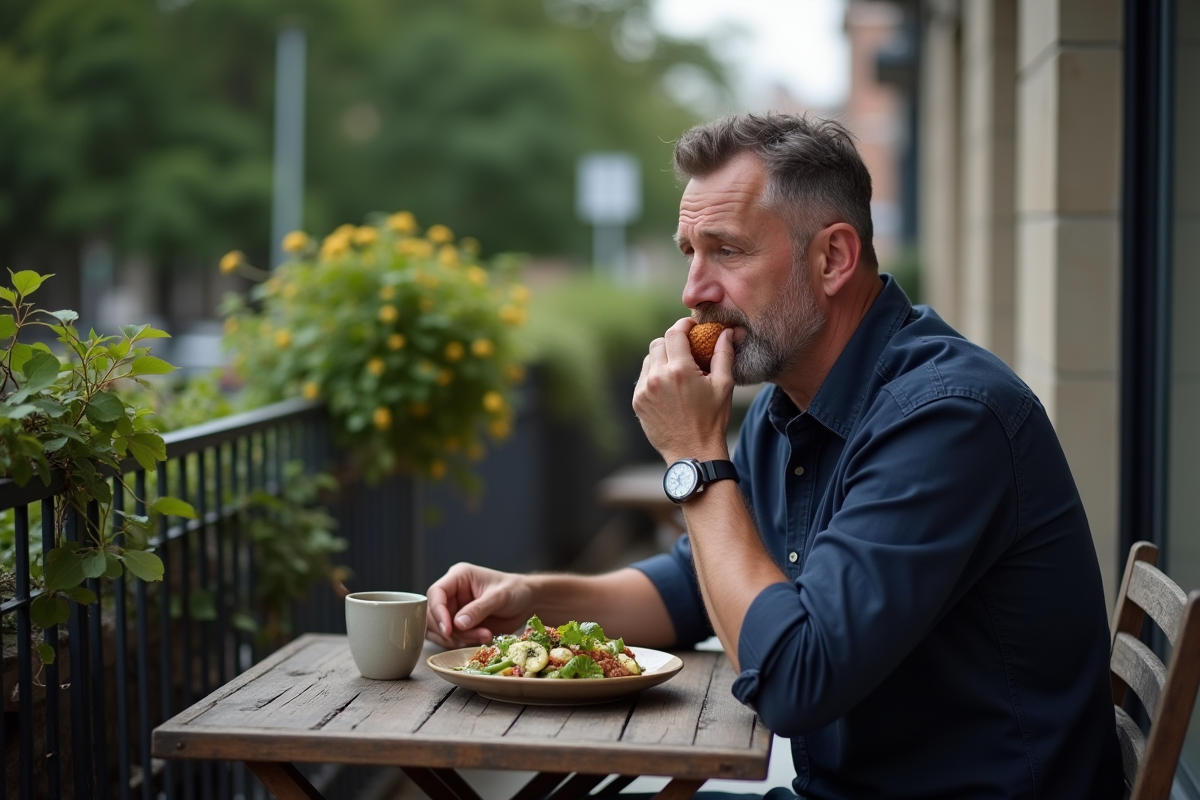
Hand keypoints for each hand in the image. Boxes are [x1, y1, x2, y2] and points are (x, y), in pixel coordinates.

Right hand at [425, 562, 536, 647]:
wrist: (528, 603)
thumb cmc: (516, 591)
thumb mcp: (500, 597)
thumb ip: (479, 609)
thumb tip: (458, 623)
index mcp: (458, 577)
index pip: (436, 593)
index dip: (438, 612)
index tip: (448, 629)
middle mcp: (452, 593)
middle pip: (433, 615)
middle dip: (451, 630)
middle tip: (474, 635)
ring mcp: (454, 610)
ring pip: (440, 630)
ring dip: (459, 639)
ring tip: (484, 636)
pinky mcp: (460, 625)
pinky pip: (450, 638)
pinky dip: (463, 643)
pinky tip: (482, 638)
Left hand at [633, 317, 734, 463]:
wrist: (693, 453)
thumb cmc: (712, 420)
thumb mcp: (723, 386)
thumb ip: (723, 354)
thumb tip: (726, 332)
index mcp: (680, 370)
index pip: (674, 333)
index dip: (683, 325)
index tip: (690, 326)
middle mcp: (658, 377)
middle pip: (659, 343)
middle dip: (673, 342)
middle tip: (686, 350)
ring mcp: (644, 390)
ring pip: (649, 359)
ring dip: (662, 359)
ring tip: (678, 371)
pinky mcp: (638, 402)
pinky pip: (643, 378)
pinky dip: (654, 376)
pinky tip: (669, 387)